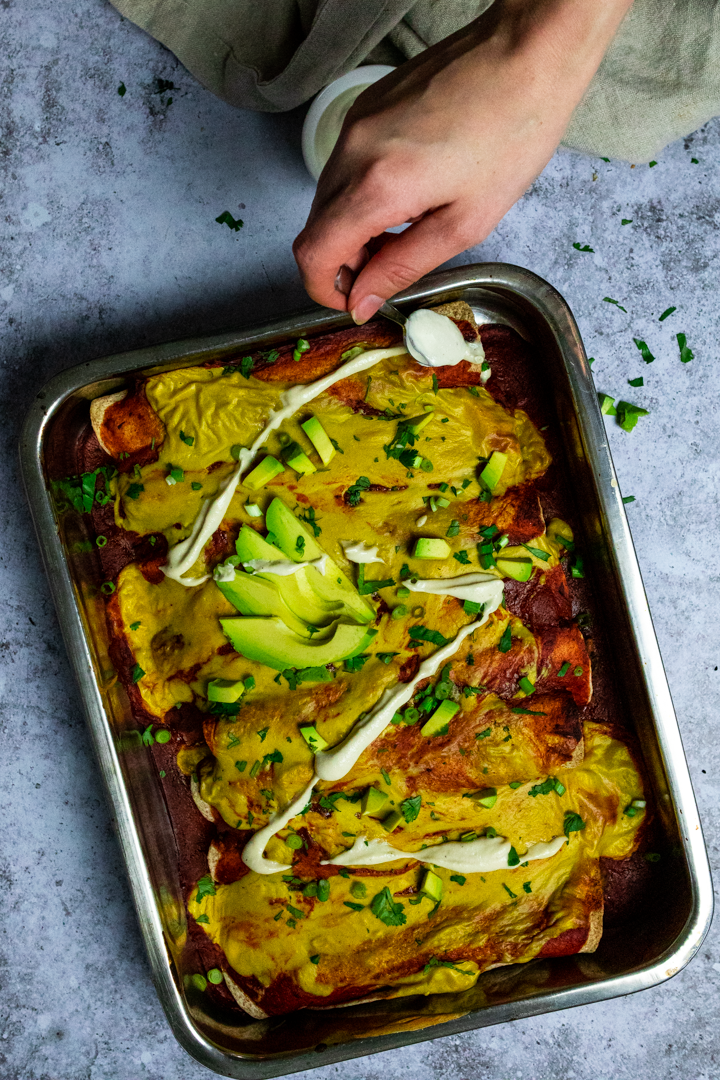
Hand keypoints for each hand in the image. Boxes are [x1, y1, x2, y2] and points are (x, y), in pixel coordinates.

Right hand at [293, 0, 632, 322]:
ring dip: (351, 228)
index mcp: (377, 187)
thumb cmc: (511, 135)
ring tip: (402, 230)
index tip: (353, 300)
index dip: (325, 289)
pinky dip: (359, 193)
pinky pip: (342, 165)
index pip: (314, 254)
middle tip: (385, 270)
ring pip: (326, 198)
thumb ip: (403, 267)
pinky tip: (405, 192)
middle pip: (315, 228)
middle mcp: (352, 152)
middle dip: (342, 261)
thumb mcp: (465, 223)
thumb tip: (363, 300)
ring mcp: (354, 124)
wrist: (526, 54)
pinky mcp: (365, 106)